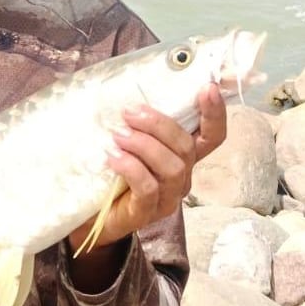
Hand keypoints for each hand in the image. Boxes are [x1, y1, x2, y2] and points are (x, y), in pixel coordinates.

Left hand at [70, 82, 226, 251]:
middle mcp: (182, 177)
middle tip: (129, 113)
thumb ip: (137, 123)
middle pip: (187, 147)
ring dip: (144, 145)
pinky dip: (131, 167)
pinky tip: (112, 157)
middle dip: (159, 124)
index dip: (215, 113)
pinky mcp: (147, 212)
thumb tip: (129, 93)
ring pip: (172, 167)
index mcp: (181, 157)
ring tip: (118, 135)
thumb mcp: (127, 142)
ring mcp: (167, 198)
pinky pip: (149, 188)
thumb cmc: (110, 174)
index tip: (208, 88)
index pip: (212, 136)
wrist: (89, 217)